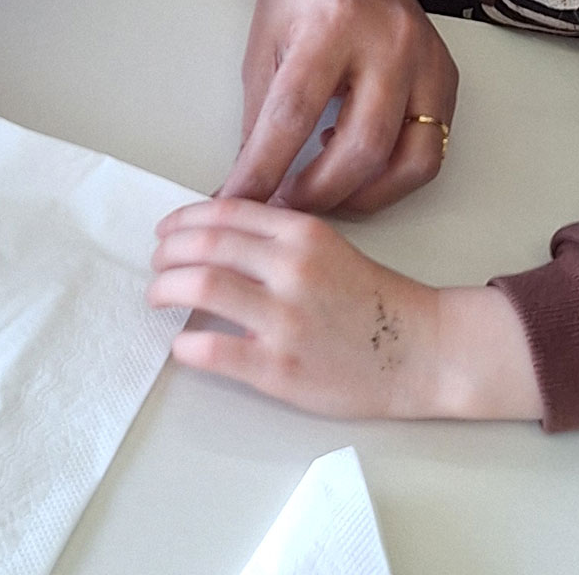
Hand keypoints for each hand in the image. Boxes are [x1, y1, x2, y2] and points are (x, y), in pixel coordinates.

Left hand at [148, 199, 539, 419]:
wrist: (422, 350)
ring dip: (165, 289)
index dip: (183, 219)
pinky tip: (181, 346)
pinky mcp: (279, 367)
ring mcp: (284, 318)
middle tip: (156, 264)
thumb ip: (277, 237)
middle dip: (166, 253)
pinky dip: (185, 346)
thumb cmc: (373, 299)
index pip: (224, 212)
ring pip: (200, 286)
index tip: (166, 230)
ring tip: (157, 297)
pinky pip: (211, 351)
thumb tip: (212, 234)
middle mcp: (291, 267)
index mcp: (302, 232)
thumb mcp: (328, 247)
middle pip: (203, 244)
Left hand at [219, 0, 457, 213]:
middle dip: (317, 194)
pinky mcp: (447, 79)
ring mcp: (426, 61)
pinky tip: (357, 164)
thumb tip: (246, 185)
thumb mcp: (264, 43)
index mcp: (330, 23)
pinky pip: (430, 151)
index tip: (239, 202)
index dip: (263, 170)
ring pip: (408, 161)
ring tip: (322, 193)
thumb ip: (260, 115)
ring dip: (361, 196)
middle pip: (361, 147)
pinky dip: (392, 175)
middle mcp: (388, 41)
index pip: (293, 114)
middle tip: (283, 206)